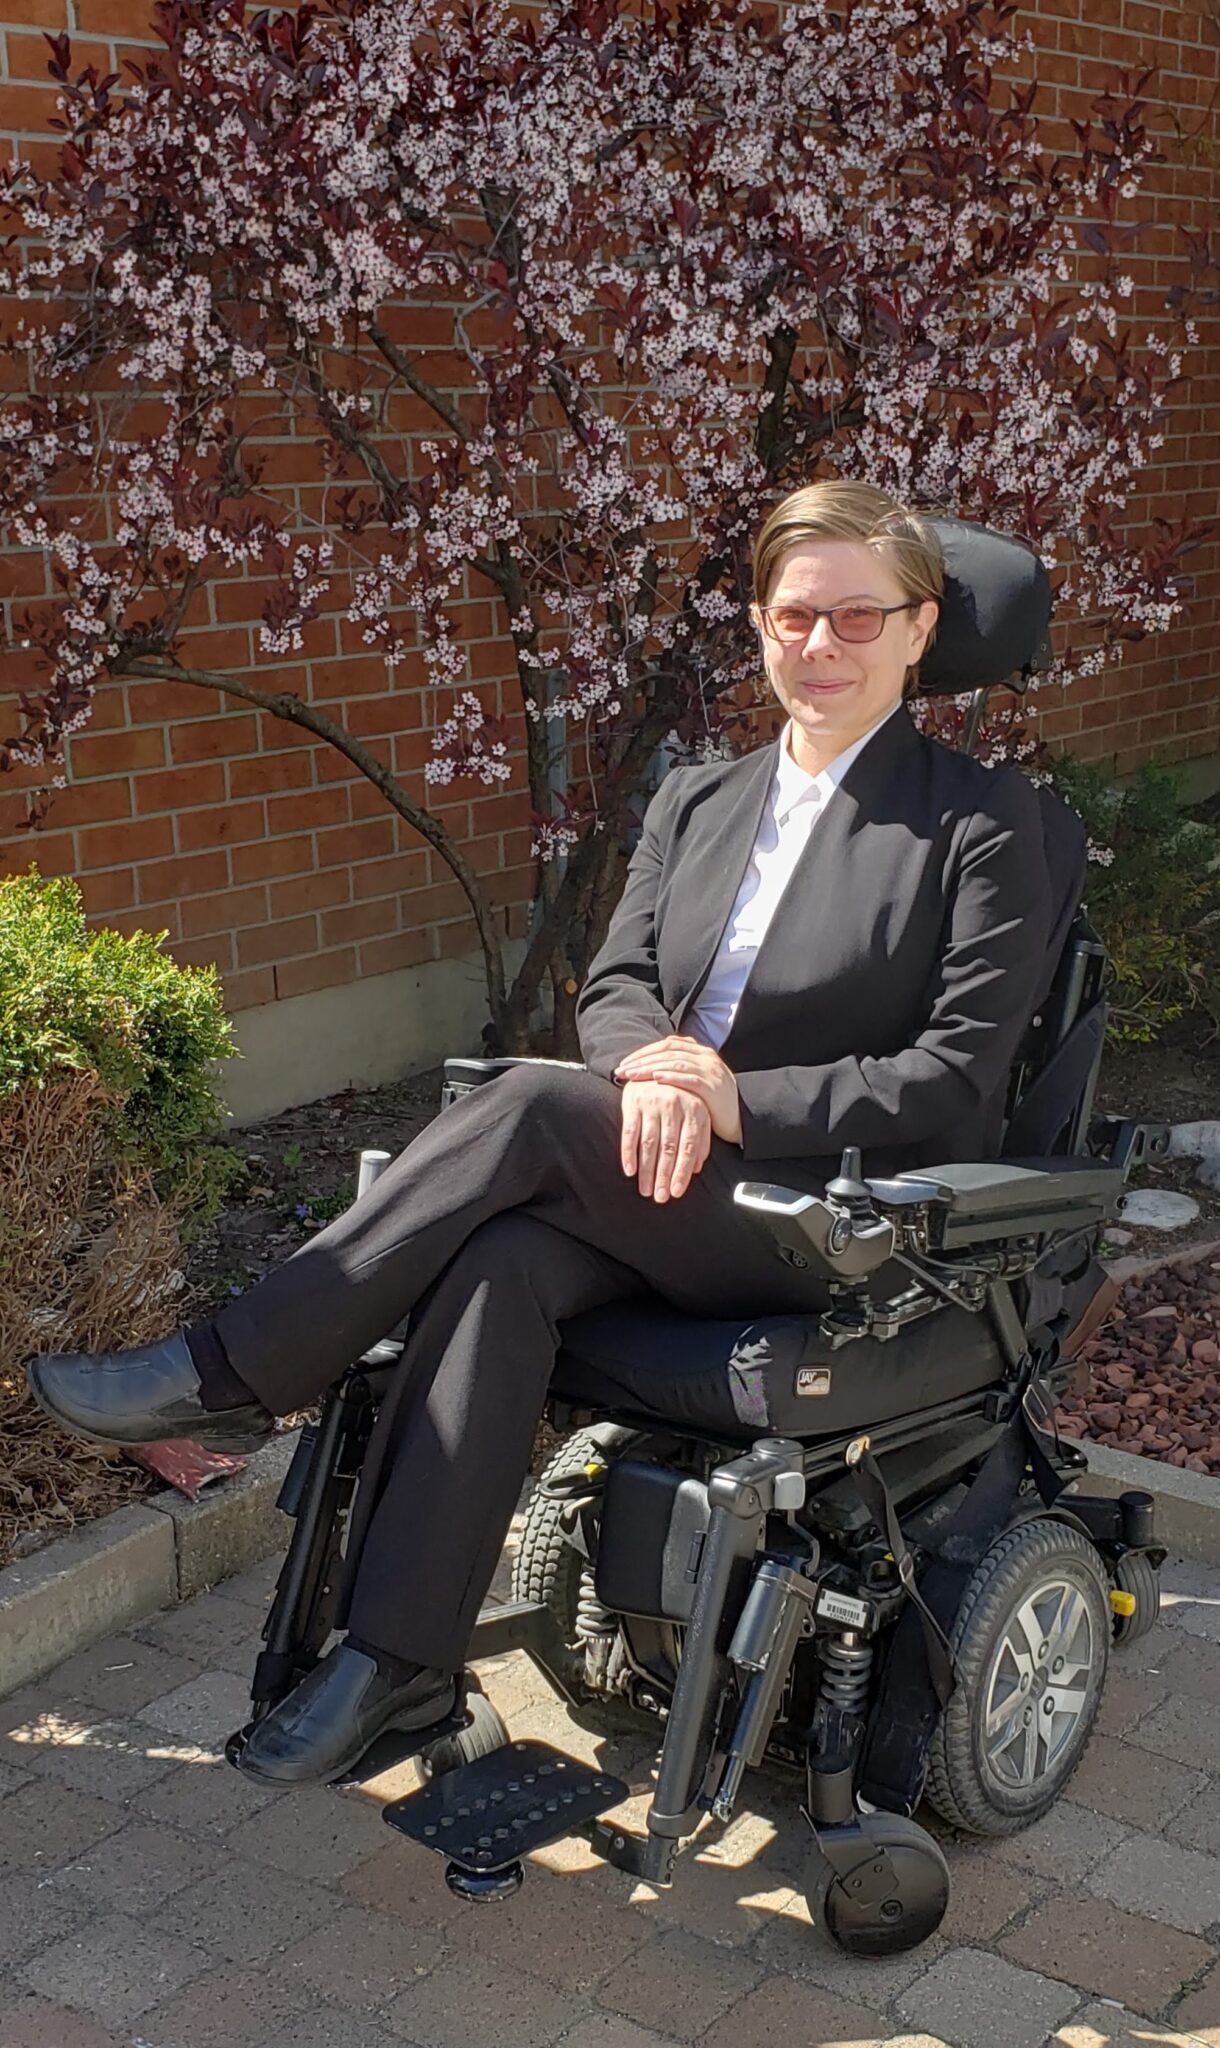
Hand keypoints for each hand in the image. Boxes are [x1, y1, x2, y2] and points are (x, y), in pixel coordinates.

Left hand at [615, 1036, 742, 1146]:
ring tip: (631, 1075)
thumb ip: (678, 1071)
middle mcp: (706, 1057)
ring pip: (675, 1062)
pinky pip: (689, 1078)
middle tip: (620, 1070)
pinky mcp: (714, 1087)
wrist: (741, 1119)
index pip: (666, 1045)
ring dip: (650, 1068)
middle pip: (667, 1052)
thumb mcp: (695, 1082)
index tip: (624, 1063)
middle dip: (641, 1060)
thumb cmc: (711, 1103)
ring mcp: (711, 1070)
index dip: (643, 1052)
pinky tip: (655, 1079)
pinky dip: (671, 1077)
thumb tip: (647, 1070)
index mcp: (700, 1052)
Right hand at [619, 1079, 711, 1202]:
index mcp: (695, 1110)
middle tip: (660, 1197)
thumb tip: (696, 1168)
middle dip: (664, 1176)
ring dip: (646, 1170)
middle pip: (669, 1149)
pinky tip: (630, 1170)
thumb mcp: (697, 1113)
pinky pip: (630, 1132)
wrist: (654, 1066)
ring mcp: (653, 1102)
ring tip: (645, 1189)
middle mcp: (674, 1105)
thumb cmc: (679, 1096)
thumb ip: (700, 1139)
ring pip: (649, 1144)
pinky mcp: (633, 1102)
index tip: (677, 1192)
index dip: (683, 1172)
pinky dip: (628, 1153)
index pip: (689, 1147)